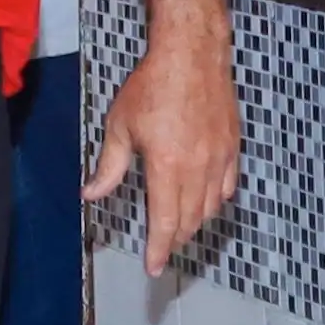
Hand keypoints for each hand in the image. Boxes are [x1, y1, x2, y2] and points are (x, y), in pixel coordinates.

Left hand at [86, 12, 242, 267]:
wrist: (191, 56)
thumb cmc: (151, 86)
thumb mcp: (120, 125)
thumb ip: (109, 165)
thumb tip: (91, 194)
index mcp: (167, 167)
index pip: (165, 221)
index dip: (159, 248)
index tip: (153, 268)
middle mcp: (198, 169)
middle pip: (190, 219)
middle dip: (176, 239)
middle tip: (162, 249)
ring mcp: (220, 159)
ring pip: (211, 206)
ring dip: (195, 222)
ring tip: (180, 229)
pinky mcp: (233, 147)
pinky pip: (228, 186)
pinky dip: (216, 200)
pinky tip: (207, 202)